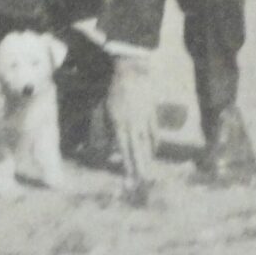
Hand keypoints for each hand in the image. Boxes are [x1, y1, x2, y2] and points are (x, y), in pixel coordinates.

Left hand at [106, 53, 156, 197]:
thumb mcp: (101, 108)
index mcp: (119, 124)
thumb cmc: (112, 89)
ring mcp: (144, 120)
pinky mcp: (152, 113)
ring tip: (148, 174)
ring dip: (147, 159)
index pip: (123, 150)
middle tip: (142, 183)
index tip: (129, 179)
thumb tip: (103, 146)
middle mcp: (133, 125)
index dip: (126, 165)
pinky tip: (153, 151)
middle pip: (137, 150)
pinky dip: (153, 143)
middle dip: (139, 168)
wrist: (131, 71)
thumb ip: (102, 128)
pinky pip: (154, 132)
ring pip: (147, 144)